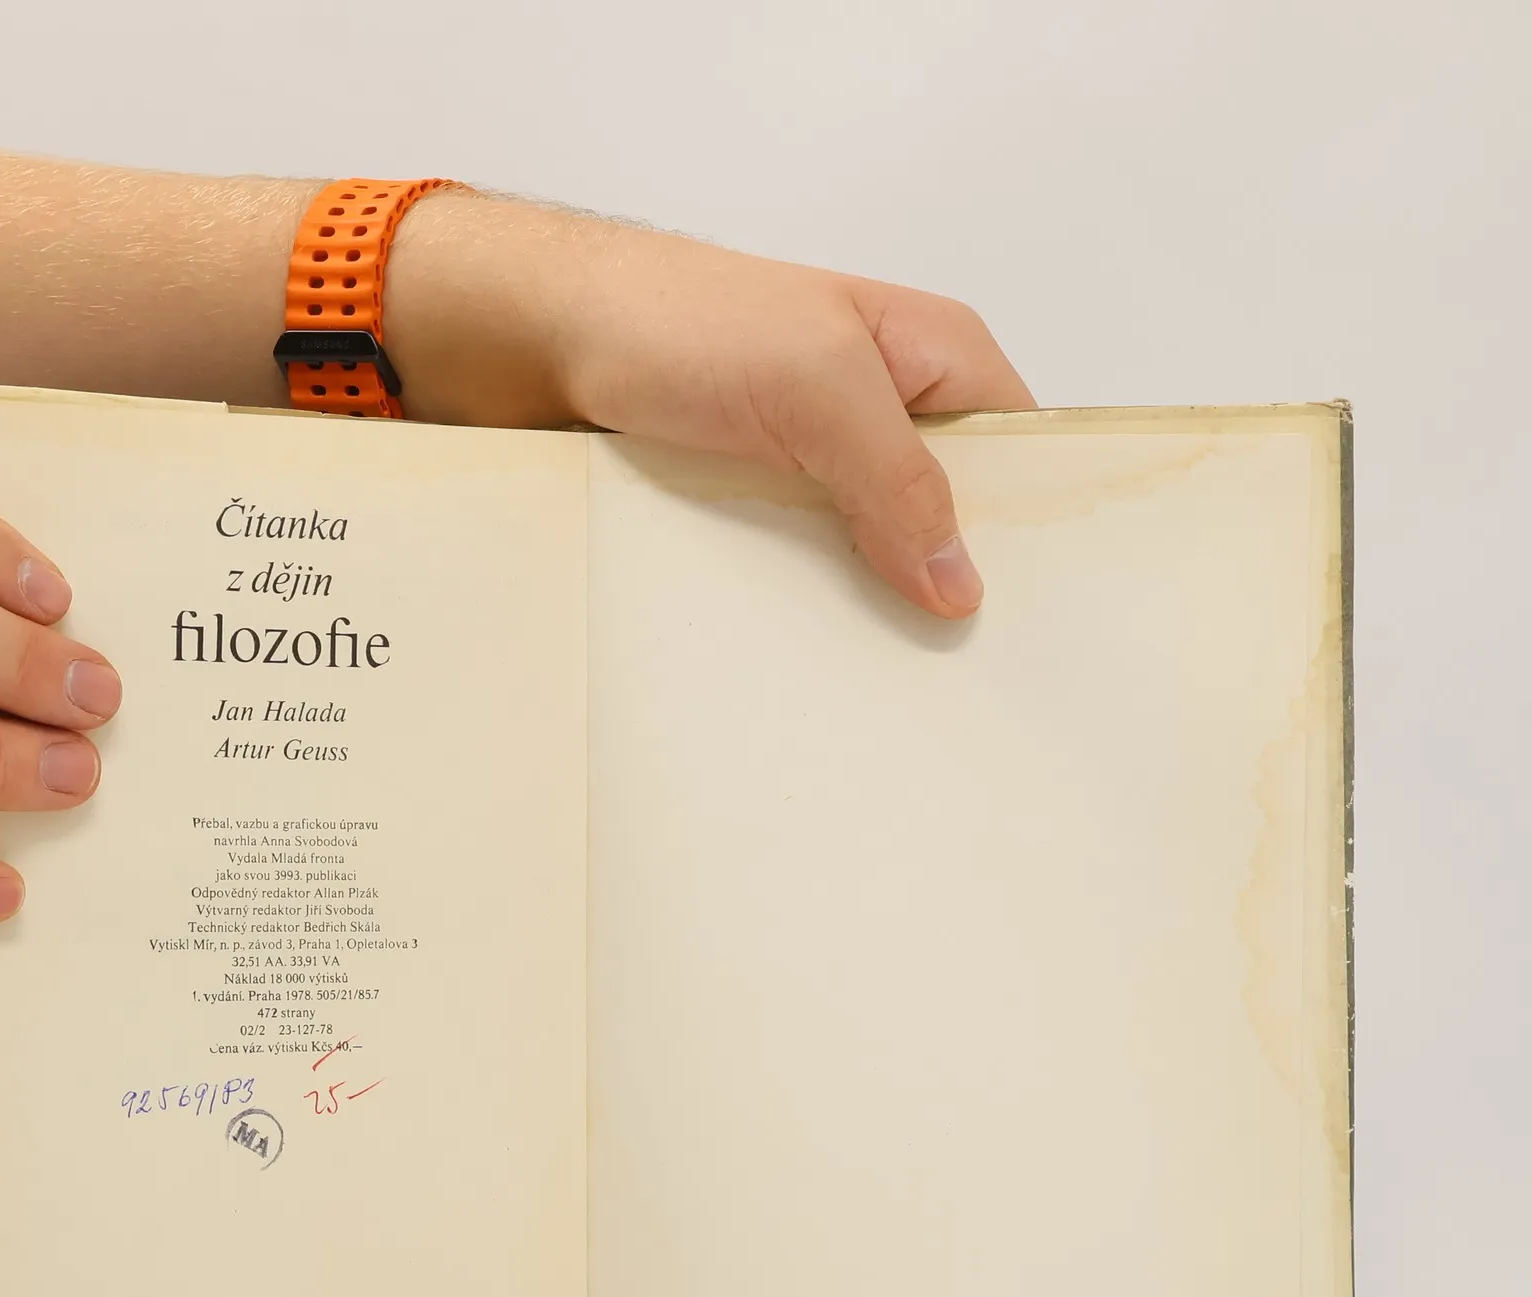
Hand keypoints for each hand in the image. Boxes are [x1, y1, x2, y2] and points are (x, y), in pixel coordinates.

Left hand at [394, 199, 1032, 617]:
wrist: (545, 336)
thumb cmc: (679, 323)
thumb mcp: (815, 386)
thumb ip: (896, 478)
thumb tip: (960, 583)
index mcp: (937, 359)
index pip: (1025, 457)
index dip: (1035, 536)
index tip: (1035, 626)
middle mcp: (888, 411)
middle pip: (953, 519)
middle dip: (951, 588)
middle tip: (958, 678)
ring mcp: (822, 460)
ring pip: (877, 554)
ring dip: (872, 608)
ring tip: (889, 688)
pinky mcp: (763, 500)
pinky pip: (806, 568)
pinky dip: (807, 608)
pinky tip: (812, 661)